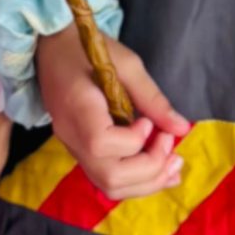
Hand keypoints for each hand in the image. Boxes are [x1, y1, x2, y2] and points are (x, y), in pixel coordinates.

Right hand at [36, 25, 188, 200]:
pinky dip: (136, 180)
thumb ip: (152, 98)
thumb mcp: (127, 64)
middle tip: (172, 148)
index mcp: (77, 107)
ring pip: (108, 186)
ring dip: (147, 182)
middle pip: (109, 176)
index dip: (133, 141)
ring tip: (173, 164)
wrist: (51, 49)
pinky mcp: (79, 151)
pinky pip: (106, 178)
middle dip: (150, 169)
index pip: (101, 143)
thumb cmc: (88, 48)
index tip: (149, 123)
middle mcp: (71, 135)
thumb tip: (182, 129)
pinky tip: (159, 169)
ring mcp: (72, 147)